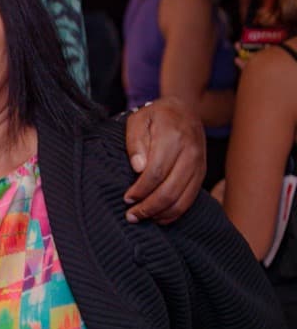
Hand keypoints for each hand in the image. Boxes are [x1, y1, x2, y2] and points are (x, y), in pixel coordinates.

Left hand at [122, 97, 204, 223]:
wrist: (186, 109)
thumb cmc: (156, 116)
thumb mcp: (138, 120)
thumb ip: (135, 142)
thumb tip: (137, 168)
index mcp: (173, 137)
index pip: (156, 172)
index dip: (141, 189)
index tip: (127, 198)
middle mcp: (190, 153)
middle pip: (170, 190)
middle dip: (149, 207)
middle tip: (131, 216)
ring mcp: (199, 165)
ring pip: (182, 199)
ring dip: (161, 213)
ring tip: (142, 218)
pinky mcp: (202, 173)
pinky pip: (191, 198)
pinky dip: (175, 212)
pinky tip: (159, 217)